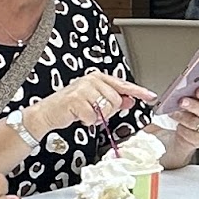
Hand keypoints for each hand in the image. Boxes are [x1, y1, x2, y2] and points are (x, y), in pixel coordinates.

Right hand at [24, 71, 154, 136]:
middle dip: (107, 112)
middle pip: (116, 100)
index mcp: (98, 77)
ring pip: (106, 108)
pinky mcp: (76, 99)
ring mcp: (83, 88)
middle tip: (94, 112)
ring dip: (97, 117)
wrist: (48, 113)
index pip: (123, 84)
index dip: (138, 91)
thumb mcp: (95, 101)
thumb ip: (113, 99)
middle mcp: (92, 80)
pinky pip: (92, 117)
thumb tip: (130, 100)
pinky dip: (87, 121)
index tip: (151, 96)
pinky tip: (79, 116)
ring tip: (86, 114)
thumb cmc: (71, 107)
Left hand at [165, 87, 198, 149]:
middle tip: (182, 101)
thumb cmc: (192, 115)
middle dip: (192, 105)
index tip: (198, 90)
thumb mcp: (195, 103)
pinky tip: (176, 124)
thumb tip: (182, 88)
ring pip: (196, 122)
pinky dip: (181, 127)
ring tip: (174, 112)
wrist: (189, 136)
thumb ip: (192, 96)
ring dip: (183, 117)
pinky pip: (190, 133)